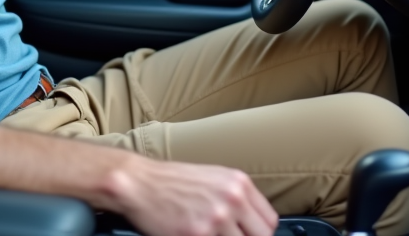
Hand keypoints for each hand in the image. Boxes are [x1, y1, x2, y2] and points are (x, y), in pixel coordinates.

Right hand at [104, 154, 277, 235]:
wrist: (139, 182)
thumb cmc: (171, 181)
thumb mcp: (212, 179)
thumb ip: (236, 199)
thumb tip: (251, 224)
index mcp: (238, 183)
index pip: (269, 221)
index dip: (259, 234)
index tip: (249, 235)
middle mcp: (232, 199)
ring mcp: (216, 218)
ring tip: (207, 234)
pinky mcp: (198, 234)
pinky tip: (193, 235)